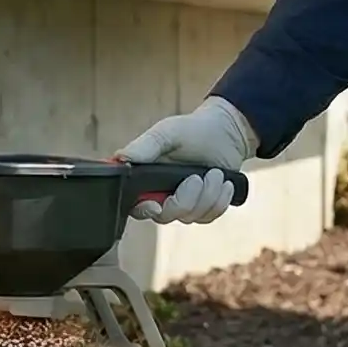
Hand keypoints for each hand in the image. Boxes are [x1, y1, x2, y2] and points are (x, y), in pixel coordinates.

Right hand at [116, 96, 255, 222]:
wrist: (227, 132)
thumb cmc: (192, 130)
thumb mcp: (166, 133)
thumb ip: (144, 146)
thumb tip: (120, 158)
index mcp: (146, 179)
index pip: (136, 206)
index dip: (145, 210)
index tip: (157, 204)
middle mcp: (162, 195)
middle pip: (166, 215)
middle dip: (187, 197)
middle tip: (199, 176)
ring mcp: (184, 204)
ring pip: (191, 216)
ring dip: (209, 194)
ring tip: (216, 173)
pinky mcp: (204, 209)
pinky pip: (209, 216)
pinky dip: (220, 200)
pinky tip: (224, 183)